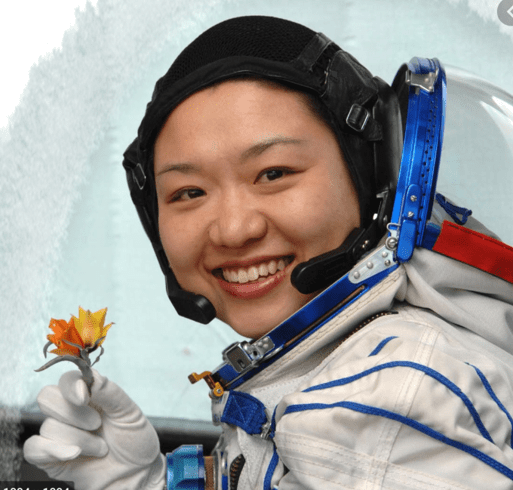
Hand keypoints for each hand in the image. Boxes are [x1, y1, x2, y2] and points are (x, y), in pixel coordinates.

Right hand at [23, 369, 165, 489]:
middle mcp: (70, 411)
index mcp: (89, 394)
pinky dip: (53, 451)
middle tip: (97, 424)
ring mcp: (59, 434)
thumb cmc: (135, 441)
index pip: (66, 380)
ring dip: (79, 439)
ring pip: (49, 426)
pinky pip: (33, 448)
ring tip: (101, 448)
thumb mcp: (128, 411)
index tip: (84, 398)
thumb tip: (88, 376)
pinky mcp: (50, 458)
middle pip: (46, 397)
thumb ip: (107, 391)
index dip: (70, 386)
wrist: (137, 475)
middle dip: (73, 413)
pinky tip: (74, 454)